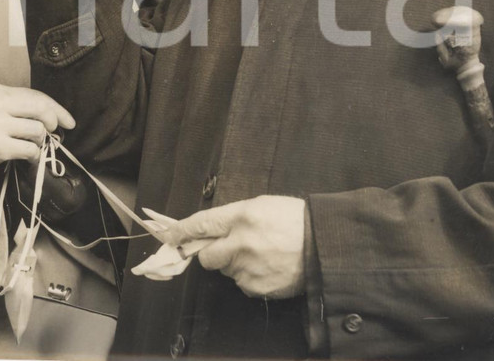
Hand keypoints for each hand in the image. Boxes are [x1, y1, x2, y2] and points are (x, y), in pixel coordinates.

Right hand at [0, 84, 75, 176]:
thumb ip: (16, 106)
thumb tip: (52, 115)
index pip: (35, 96)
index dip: (56, 108)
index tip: (67, 121)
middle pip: (41, 109)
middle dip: (54, 121)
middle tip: (54, 132)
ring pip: (38, 130)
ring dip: (41, 141)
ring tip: (33, 146)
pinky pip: (30, 150)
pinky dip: (35, 156)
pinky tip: (29, 158)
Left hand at [162, 195, 306, 298]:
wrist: (324, 245)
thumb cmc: (294, 219)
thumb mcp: (262, 205)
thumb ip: (233, 217)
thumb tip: (210, 230)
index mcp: (242, 216)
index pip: (201, 224)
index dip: (181, 230)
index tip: (169, 235)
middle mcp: (241, 243)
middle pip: (207, 256)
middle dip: (213, 252)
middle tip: (231, 246)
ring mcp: (249, 268)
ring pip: (226, 270)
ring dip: (236, 264)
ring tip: (262, 254)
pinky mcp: (257, 288)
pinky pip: (242, 284)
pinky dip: (250, 277)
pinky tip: (269, 267)